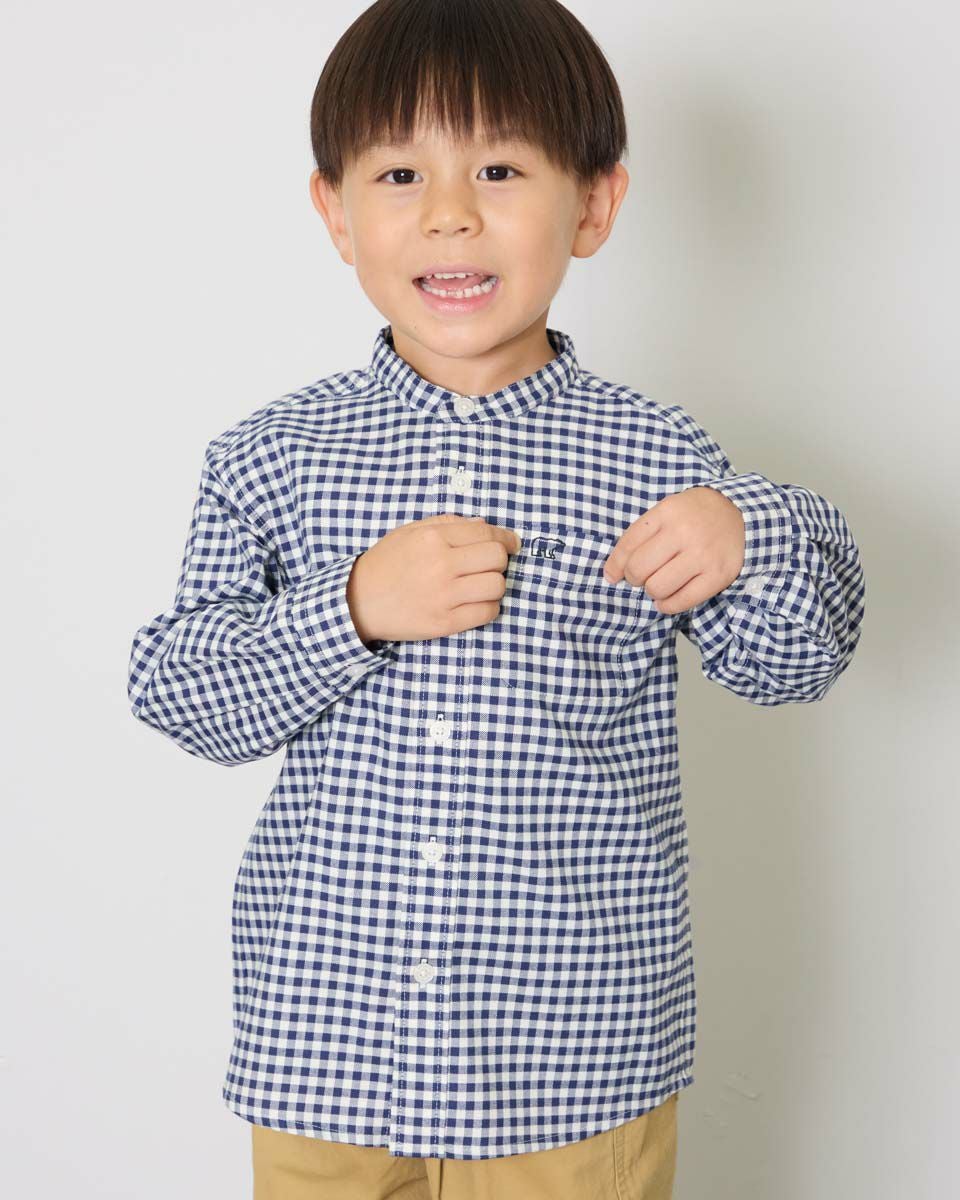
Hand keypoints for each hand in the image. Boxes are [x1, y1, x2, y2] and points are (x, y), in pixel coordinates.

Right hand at [347, 514, 522, 643]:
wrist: (358, 602)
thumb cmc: (385, 564)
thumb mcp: (409, 532)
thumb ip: (447, 524)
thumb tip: (485, 525)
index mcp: (433, 539)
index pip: (487, 534)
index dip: (506, 538)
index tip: (512, 544)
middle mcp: (441, 565)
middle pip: (497, 558)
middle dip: (500, 560)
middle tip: (490, 565)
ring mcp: (444, 596)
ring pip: (497, 586)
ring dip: (495, 585)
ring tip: (480, 585)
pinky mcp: (445, 623)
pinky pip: (487, 612)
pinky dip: (488, 607)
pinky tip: (475, 603)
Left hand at [602, 487, 744, 614]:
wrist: (740, 514)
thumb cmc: (695, 515)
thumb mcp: (667, 511)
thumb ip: (642, 535)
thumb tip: (614, 572)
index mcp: (666, 513)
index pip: (628, 545)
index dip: (615, 566)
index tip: (613, 575)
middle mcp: (683, 533)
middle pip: (639, 569)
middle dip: (634, 579)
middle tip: (641, 578)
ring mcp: (702, 555)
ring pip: (658, 587)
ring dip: (652, 591)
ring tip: (659, 585)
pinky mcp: (718, 575)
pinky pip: (682, 601)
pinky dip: (668, 605)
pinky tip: (668, 599)